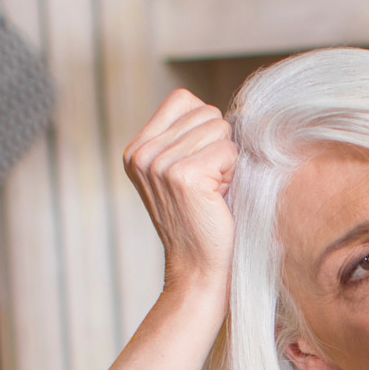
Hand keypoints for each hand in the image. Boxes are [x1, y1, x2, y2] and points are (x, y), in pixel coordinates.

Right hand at [122, 89, 235, 298]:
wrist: (199, 270)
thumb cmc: (202, 222)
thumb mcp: (182, 171)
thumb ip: (188, 136)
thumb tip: (232, 110)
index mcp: (136, 149)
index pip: (184, 100)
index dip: (205, 129)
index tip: (201, 166)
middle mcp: (141, 153)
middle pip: (205, 112)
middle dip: (218, 146)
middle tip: (209, 185)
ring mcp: (159, 164)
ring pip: (219, 129)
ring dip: (226, 161)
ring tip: (213, 192)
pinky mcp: (183, 176)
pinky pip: (228, 150)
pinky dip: (232, 173)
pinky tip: (218, 198)